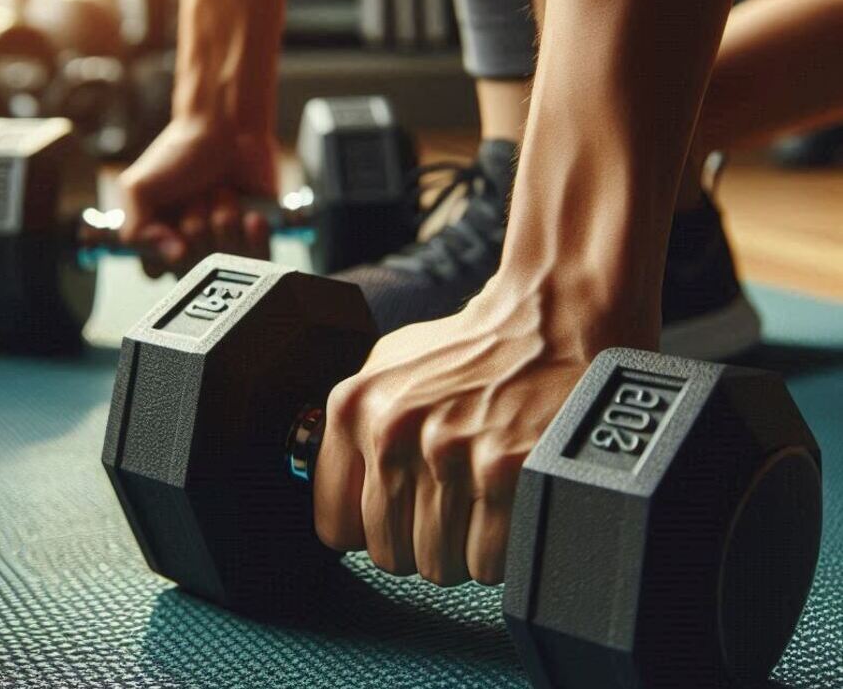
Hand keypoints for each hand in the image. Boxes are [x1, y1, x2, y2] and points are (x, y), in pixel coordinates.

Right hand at [118, 117, 279, 276]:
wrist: (226, 126)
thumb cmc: (181, 154)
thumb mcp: (139, 188)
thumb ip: (134, 231)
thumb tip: (171, 256)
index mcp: (161, 240)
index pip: (156, 270)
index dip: (163, 250)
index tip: (168, 225)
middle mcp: (194, 248)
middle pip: (193, 266)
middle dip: (193, 224)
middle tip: (195, 195)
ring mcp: (226, 246)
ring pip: (224, 256)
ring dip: (220, 215)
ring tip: (221, 191)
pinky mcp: (259, 241)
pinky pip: (259, 258)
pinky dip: (253, 234)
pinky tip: (251, 215)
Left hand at [313, 273, 621, 585]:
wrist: (546, 317)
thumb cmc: (466, 347)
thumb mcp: (385, 366)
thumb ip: (352, 426)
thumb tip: (341, 492)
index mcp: (354, 408)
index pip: (336, 528)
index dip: (372, 530)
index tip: (396, 516)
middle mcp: (394, 431)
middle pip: (391, 556)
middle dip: (422, 541)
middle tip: (449, 506)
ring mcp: (448, 453)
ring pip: (439, 567)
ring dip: (463, 549)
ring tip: (480, 501)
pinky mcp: (504, 470)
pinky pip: (487, 562)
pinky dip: (501, 551)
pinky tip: (506, 509)